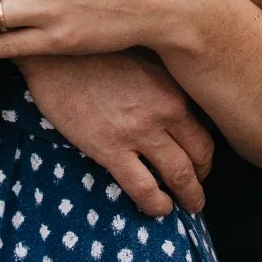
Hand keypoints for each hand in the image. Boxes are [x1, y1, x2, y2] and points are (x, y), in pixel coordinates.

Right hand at [24, 52, 214, 218]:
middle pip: (200, 157)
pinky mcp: (109, 148)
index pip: (207, 132)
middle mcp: (164, 112)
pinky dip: (157, 204)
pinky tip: (160, 209)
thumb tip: (178, 110)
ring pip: (179, 176)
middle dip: (202, 178)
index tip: (200, 164)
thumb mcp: (141, 60)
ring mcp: (138, 132)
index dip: (206, 155)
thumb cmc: (95, 52)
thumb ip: (163, 86)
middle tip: (196, 190)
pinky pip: (143, 188)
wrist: (54, 54)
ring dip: (189, 197)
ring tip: (186, 207)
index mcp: (172, 90)